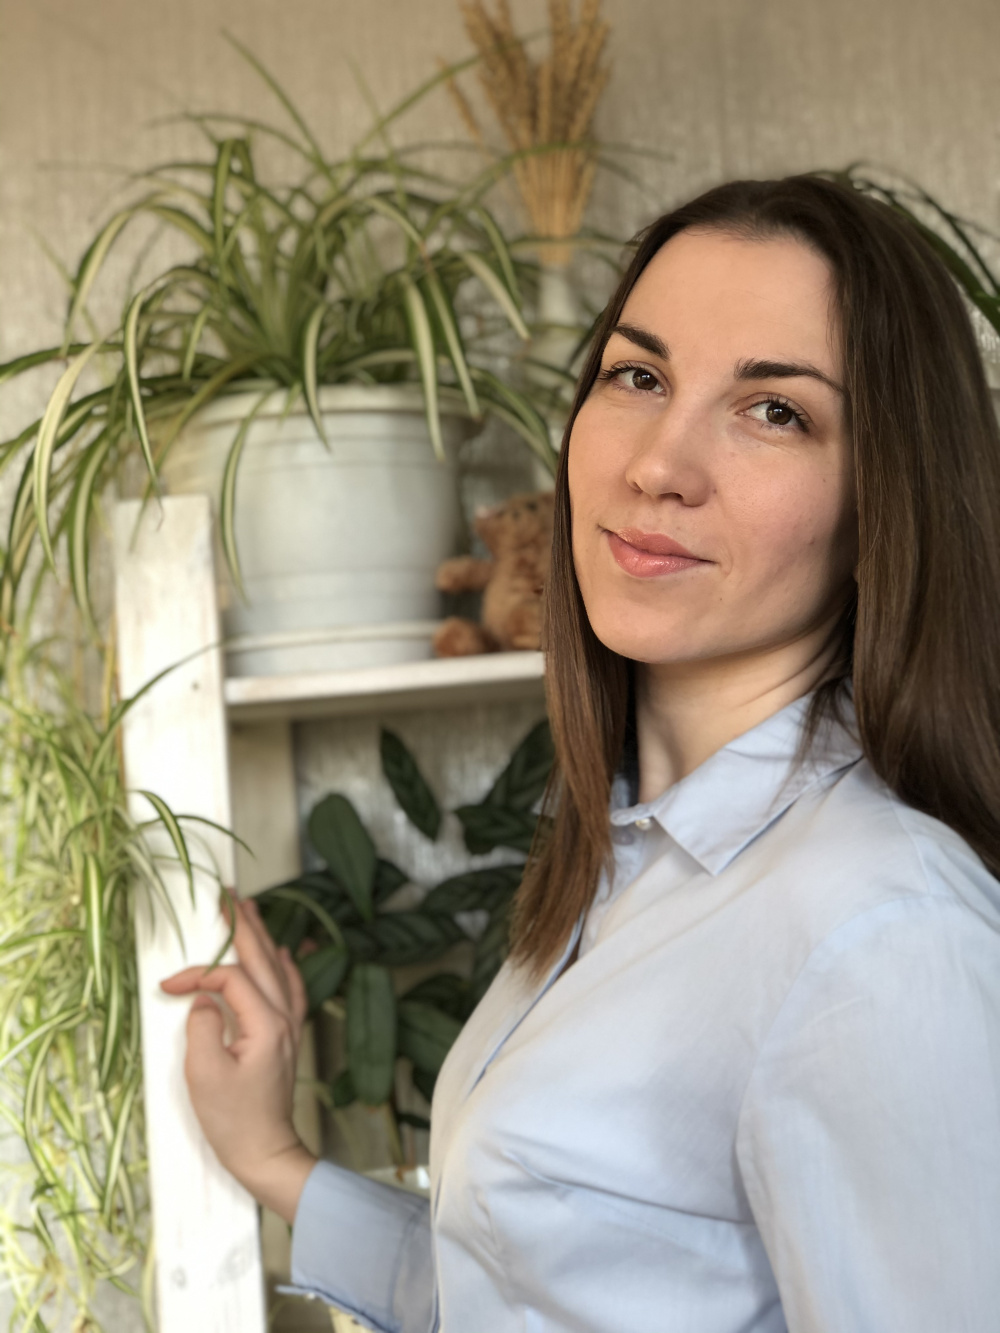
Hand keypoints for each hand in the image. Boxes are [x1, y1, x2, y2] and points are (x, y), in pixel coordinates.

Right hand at [160, 895, 316, 1223]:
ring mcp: (289, 1026)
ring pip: (278, 967)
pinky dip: (285, 964)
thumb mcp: (204, 1074)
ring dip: (262, 936)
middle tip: (229, 896)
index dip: (199, 975)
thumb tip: (205, 1000)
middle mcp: (283, 1018)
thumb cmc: (233, 1120)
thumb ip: (202, 1027)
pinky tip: (284, 952)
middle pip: (263, 958)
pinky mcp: (287, 1036)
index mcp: (266, 1024)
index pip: (231, 979)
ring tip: (250, 911)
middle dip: (244, 924)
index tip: (169, 987)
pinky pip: (290, 987)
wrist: (264, 1151)